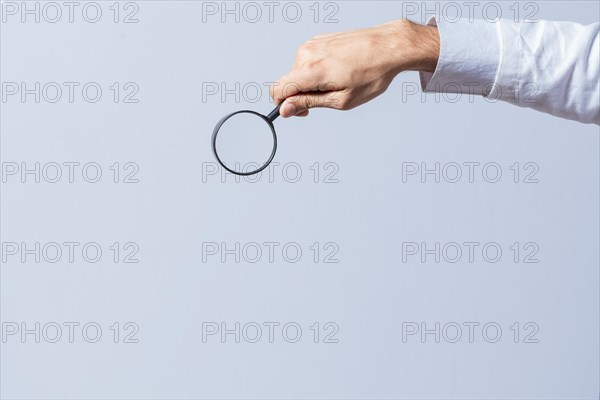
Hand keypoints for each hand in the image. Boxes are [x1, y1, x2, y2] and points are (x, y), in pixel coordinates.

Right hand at [270, 19, 439, 117]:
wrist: (389, 46)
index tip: (299, 112)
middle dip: (301, 95)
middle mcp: (307, 53)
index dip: (283, 105)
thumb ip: (309, 103)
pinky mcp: (320, 39)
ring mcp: (312, 44)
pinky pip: (309, 61)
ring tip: (338, 82)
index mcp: (311, 70)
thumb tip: (286, 109)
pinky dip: (318, 70)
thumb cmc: (371, 73)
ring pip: (299, 72)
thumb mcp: (341, 99)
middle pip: (289, 82)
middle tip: (327, 99)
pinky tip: (339, 71)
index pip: (278, 90)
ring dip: (312, 82)